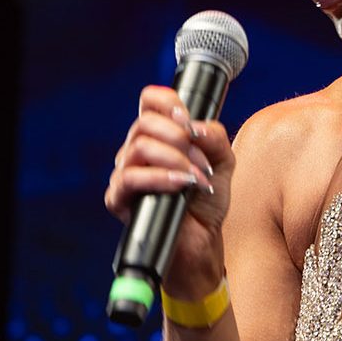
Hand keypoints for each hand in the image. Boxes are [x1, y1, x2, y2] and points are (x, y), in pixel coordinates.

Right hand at [104, 86, 234, 295]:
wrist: (202, 239)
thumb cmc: (207, 199)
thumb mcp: (223, 162)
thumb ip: (215, 137)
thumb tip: (195, 127)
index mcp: (159, 135)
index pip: (149, 101)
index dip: (167, 101)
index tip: (187, 119)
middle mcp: (137, 150)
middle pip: (144, 122)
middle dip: (179, 138)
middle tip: (201, 160)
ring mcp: (124, 173)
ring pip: (139, 147)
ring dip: (176, 160)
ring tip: (197, 179)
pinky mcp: (118, 198)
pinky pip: (129, 178)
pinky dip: (160, 178)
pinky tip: (181, 185)